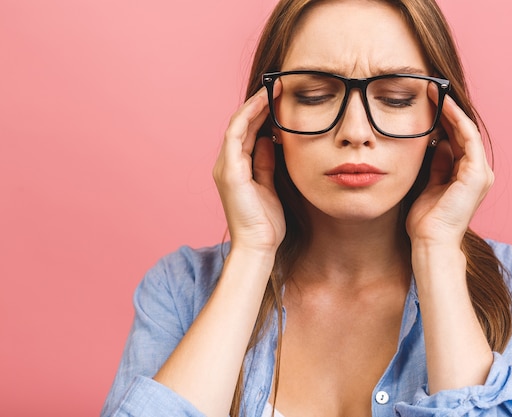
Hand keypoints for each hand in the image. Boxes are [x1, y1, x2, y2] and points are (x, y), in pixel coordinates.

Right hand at [213, 87, 285, 253]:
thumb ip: (265, 162)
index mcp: (236, 168)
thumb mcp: (269, 185)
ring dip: (255, 105)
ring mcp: (226, 167)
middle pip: (241, 125)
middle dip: (259, 104)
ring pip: (237, 125)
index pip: (247, 132)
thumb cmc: (265, 222)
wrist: (258, 246)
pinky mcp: (229, 172)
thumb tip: (269, 140)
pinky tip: (263, 105)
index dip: (262, 113)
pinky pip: (236, 136)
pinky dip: (249, 117)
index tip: (280, 98)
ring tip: (273, 90)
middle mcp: (227, 164)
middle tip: (279, 86)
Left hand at [406, 91, 493, 247]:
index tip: (428, 101)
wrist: (431, 241)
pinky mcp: (475, 174)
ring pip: (466, 131)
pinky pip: (467, 138)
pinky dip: (456, 120)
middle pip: (463, 133)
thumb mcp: (429, 185)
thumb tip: (437, 145)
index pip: (456, 139)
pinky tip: (443, 106)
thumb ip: (437, 166)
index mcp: (466, 176)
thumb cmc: (426, 221)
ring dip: (451, 109)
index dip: (443, 119)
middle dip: (447, 110)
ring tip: (436, 91)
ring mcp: (479, 173)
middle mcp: (477, 172)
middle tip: (432, 89)